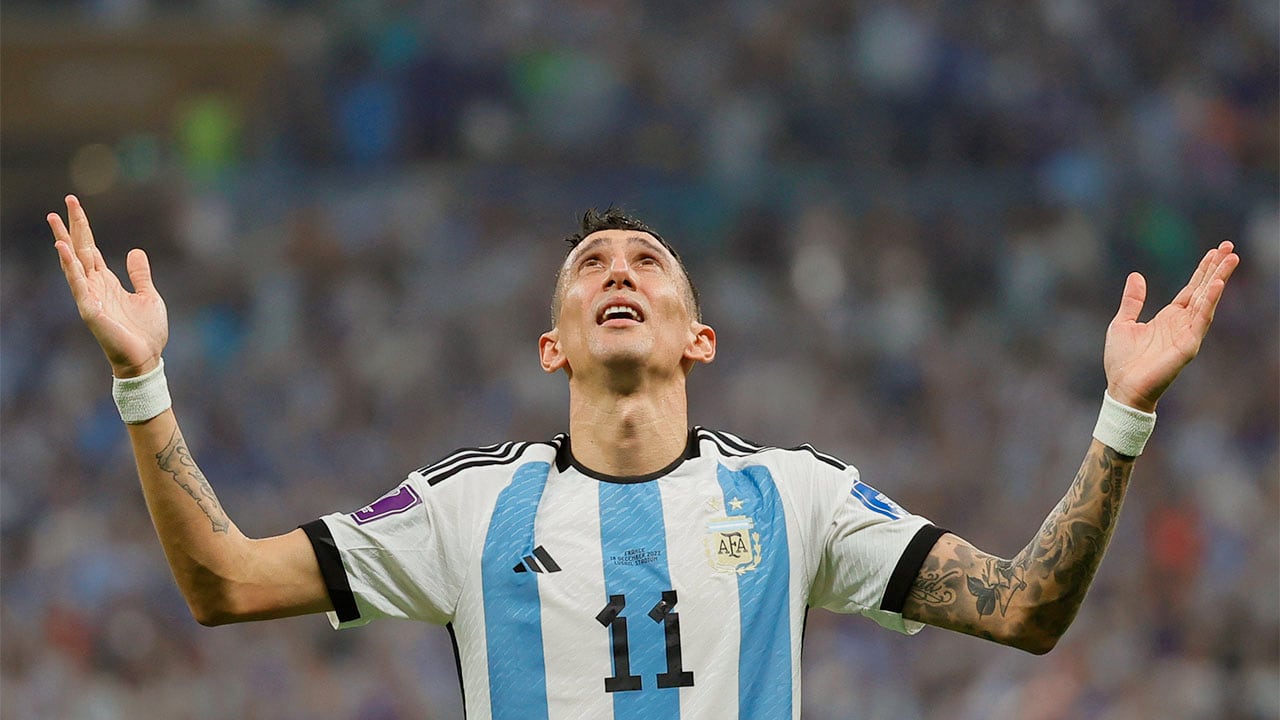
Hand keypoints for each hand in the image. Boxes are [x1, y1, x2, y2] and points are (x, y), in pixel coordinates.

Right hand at [49, 195, 167, 377]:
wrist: (147, 358)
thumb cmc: (146, 332)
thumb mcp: (148, 296)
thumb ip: (139, 274)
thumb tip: (134, 251)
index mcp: (107, 281)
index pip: (90, 248)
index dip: (83, 226)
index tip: (74, 204)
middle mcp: (94, 286)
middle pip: (80, 249)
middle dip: (72, 225)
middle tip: (65, 201)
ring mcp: (90, 297)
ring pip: (73, 263)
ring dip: (64, 242)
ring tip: (54, 221)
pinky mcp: (90, 310)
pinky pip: (77, 285)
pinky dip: (70, 267)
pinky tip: (63, 250)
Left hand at [1104, 240, 1238, 411]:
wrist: (1123, 388)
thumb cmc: (1122, 361)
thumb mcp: (1122, 323)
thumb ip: (1132, 301)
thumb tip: (1136, 275)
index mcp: (1168, 318)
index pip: (1191, 289)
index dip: (1202, 270)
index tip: (1215, 251)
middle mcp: (1181, 323)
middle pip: (1203, 290)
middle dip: (1217, 269)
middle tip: (1230, 247)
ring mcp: (1187, 333)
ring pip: (1207, 300)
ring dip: (1219, 279)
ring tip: (1230, 259)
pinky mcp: (1188, 345)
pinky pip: (1201, 320)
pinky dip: (1209, 302)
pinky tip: (1216, 285)